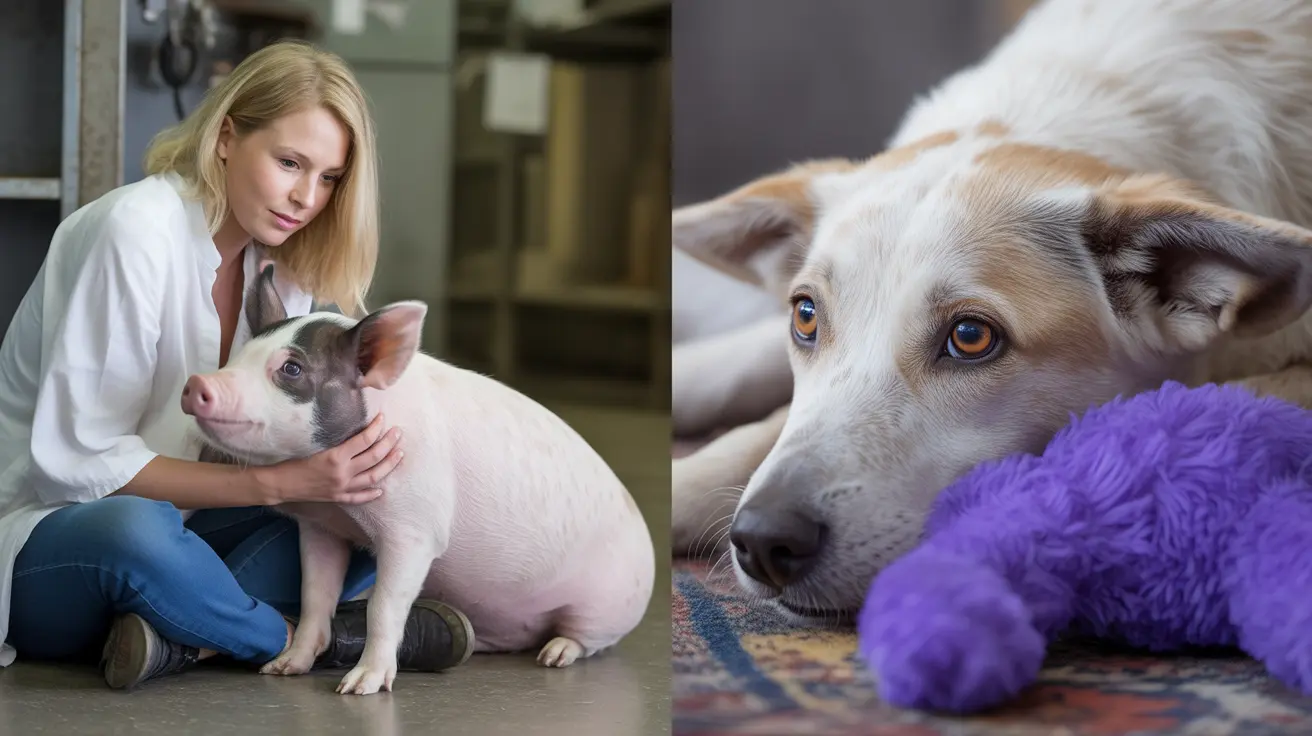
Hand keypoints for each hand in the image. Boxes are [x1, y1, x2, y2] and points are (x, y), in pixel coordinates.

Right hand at [258, 413, 403, 504]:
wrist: (279, 484)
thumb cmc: (291, 460)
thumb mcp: (315, 446)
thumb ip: (337, 442)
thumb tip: (355, 430)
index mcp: (336, 457)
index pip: (365, 440)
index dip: (377, 428)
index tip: (383, 418)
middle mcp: (343, 473)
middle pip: (374, 457)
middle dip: (389, 443)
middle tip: (398, 433)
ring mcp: (342, 488)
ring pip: (374, 477)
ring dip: (389, 465)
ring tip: (399, 454)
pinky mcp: (338, 498)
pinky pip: (359, 498)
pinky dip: (371, 493)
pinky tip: (381, 489)